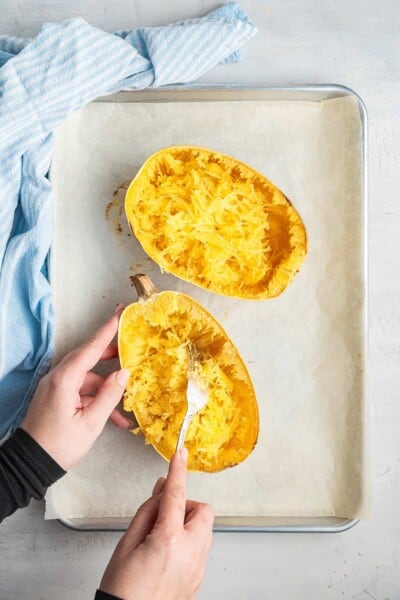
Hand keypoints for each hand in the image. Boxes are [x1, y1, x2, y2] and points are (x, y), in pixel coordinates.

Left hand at [21, 306, 130, 469]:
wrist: (31, 463)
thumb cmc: (60, 445)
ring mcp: (56, 387)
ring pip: (86, 377)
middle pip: (87, 357)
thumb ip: (109, 395)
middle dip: (109, 353)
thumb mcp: (90, 422)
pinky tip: (114, 418)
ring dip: (106, 386)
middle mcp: (58, 377)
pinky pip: (80, 391)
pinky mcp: (56, 397)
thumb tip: (124, 373)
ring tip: (127, 397)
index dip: (107, 329)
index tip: (119, 312)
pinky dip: (96, 399)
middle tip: (129, 347)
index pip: (90, 348)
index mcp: (65, 379)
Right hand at [100, 448, 213, 599]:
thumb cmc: (122, 591)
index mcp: (168, 540)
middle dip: (186, 505)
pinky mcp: (198, 580)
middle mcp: (189, 553)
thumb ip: (147, 512)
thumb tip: (160, 491)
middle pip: (203, 511)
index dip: (177, 470)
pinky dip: (187, 542)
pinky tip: (166, 553)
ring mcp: (197, 568)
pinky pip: (200, 549)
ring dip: (187, 524)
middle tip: (164, 514)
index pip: (176, 494)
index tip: (180, 455)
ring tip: (161, 537)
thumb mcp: (126, 545)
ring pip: (204, 530)